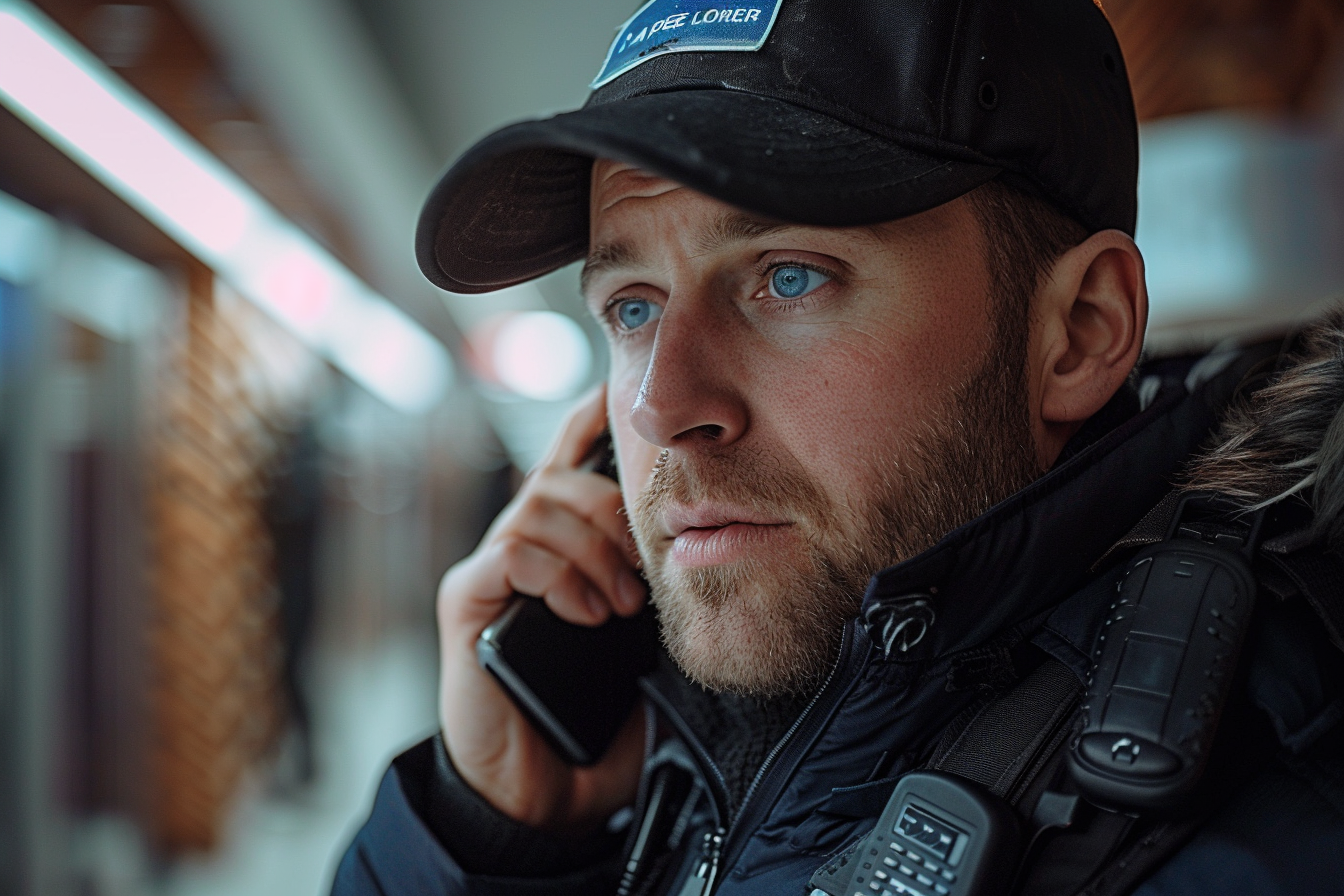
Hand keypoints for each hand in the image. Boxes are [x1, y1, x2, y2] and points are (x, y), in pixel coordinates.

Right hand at [436, 386, 647, 833]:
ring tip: (619, 605)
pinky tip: (585, 612)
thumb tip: (693, 543)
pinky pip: (512, 552)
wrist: (539, 791)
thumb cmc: (590, 716)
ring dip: (593, 550)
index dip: (587, 418)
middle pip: (558, 478)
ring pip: (538, 508)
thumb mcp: (637, 639)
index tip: (617, 389)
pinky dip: (558, 573)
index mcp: (556, 546)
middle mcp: (516, 547)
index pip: (566, 461)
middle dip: (612, 509)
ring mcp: (488, 573)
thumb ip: (647, 585)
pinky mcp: (466, 603)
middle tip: (644, 572)